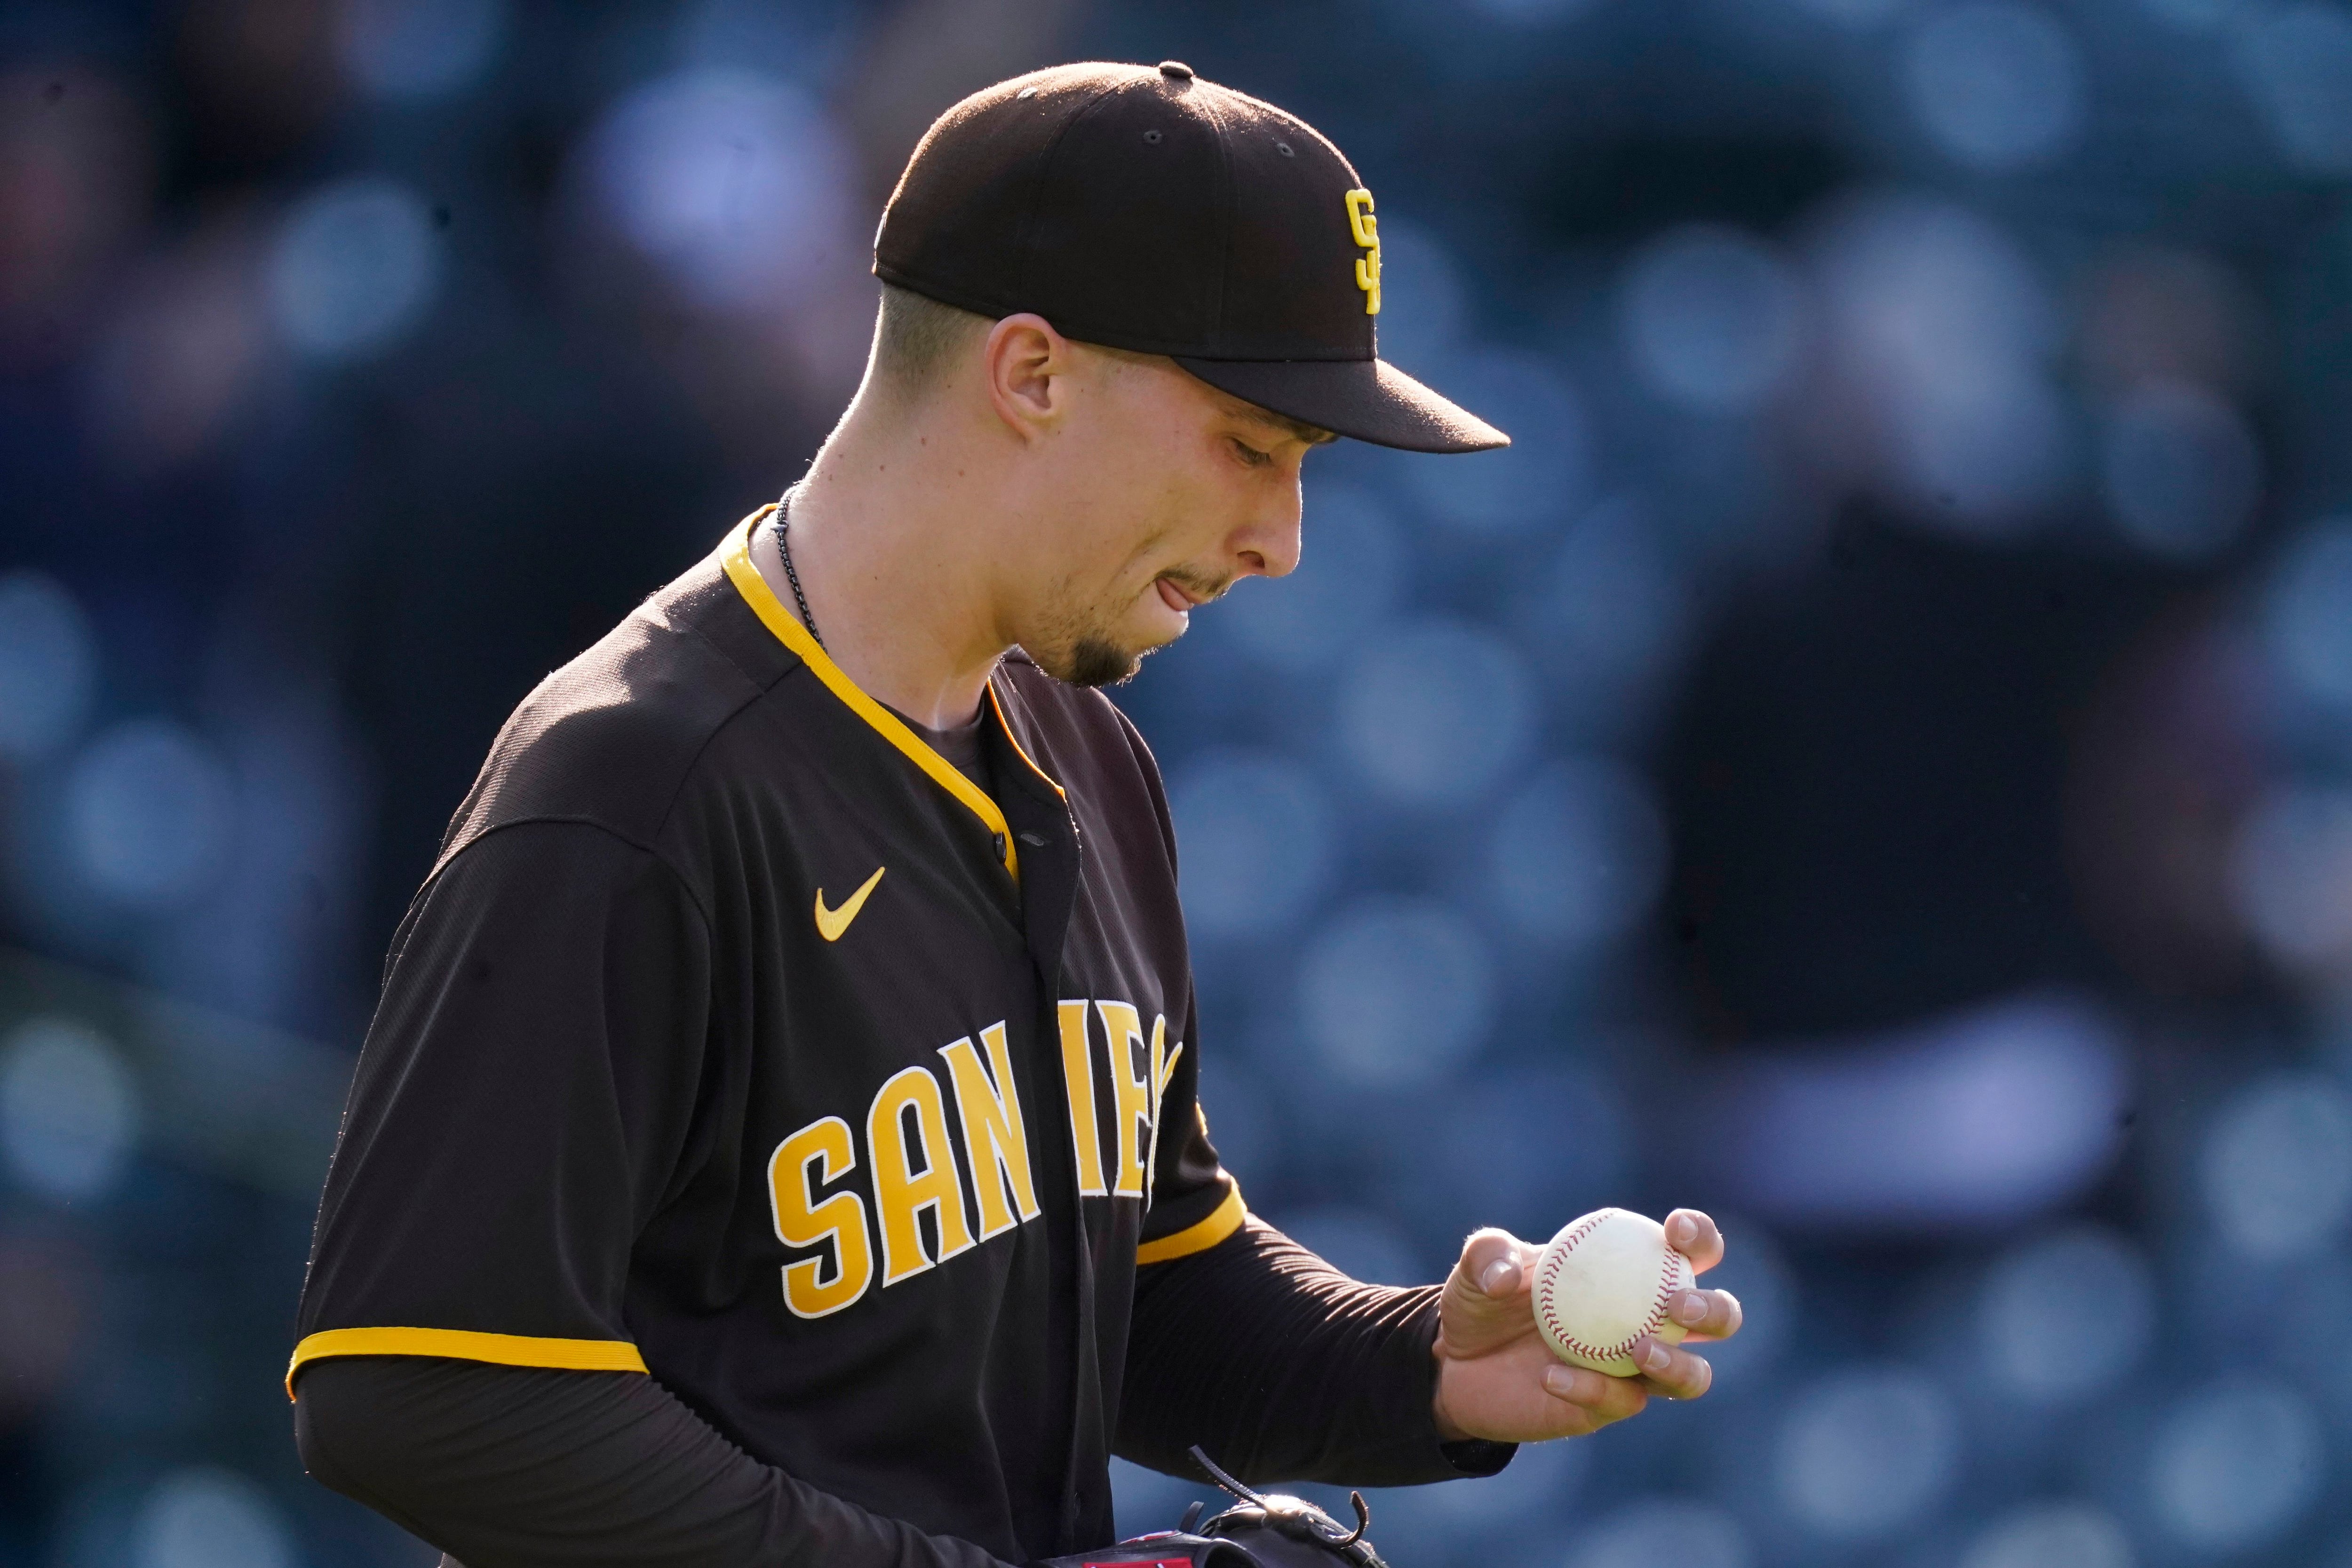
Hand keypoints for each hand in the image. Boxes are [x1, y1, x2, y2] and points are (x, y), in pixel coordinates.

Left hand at [1430, 1209, 1741, 1443]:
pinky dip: (1592, 1389)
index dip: (1700, 1238)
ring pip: (1692, 1376)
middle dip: (1714, 1310)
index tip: (1675, 1231)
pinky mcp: (1609, 1408)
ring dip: (1679, 1365)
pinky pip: (1620, 1402)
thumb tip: (1509, 1276)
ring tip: (1639, 1350)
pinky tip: (1551, 1377)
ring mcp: (1635, 1369)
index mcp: (1635, 1271)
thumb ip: (1488, 1254)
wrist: (1455, 1363)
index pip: (1691, 1251)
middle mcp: (1649, 1321)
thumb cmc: (1482, 1301)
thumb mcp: (1477, 1267)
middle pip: (1719, 1318)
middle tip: (1675, 1307)